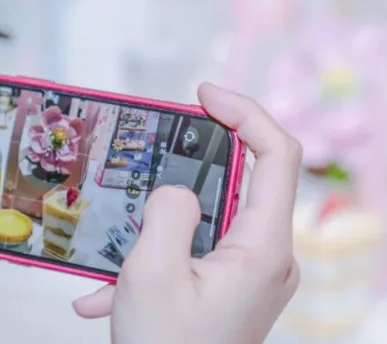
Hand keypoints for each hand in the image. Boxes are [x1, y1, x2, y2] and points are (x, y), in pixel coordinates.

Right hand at [73, 83, 300, 343]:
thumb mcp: (152, 275)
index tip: (204, 95)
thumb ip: (168, 213)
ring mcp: (254, 276)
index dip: (246, 111)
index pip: (278, 153)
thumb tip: (178, 191)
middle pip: (249, 179)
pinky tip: (108, 290)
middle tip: (159, 146)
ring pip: (216, 216)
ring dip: (166, 218)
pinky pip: (200, 252)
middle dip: (199, 160)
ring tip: (124, 235)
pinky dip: (159, 256)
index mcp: (264, 248)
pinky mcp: (234, 291)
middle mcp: (270, 258)